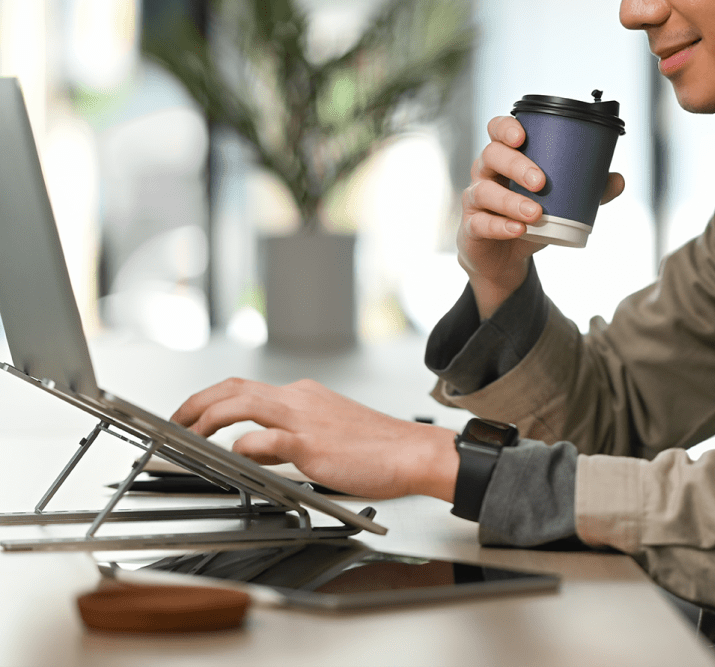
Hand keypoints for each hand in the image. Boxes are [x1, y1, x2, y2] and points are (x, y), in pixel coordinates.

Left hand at [171, 378, 458, 501]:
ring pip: (242, 404)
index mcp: (303, 396)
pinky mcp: (310, 445)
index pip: (246, 389)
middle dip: (197, 401)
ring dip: (207, 417)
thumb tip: (250, 449)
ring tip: (187, 435)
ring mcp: (303, 420)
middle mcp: (299, 399)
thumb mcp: (324, 436)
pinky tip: (234, 455)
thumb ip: (283, 442)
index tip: (192, 415)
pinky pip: (266, 439)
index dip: (211, 400)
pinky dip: (243, 444)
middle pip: (234, 388)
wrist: (410, 452)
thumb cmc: (377, 448)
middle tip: (175, 420)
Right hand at [459, 115, 623, 318]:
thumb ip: (588, 190)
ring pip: (484, 191)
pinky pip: (480, 223)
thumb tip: (618, 179)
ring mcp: (475, 199)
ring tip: (536, 213)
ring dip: (511, 201)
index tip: (522, 135)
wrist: (507, 258)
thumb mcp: (560, 202)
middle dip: (516, 165)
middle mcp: (486, 172)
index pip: (497, 130)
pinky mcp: (472, 226)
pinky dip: (500, 226)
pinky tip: (517, 230)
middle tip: (541, 181)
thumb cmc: (532, 218)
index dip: (505, 128)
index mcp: (506, 157)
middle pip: (491, 155)